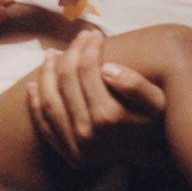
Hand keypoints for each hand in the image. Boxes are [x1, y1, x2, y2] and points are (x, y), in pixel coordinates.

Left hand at [21, 29, 164, 168]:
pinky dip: (34, 104)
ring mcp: (75, 147)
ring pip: (49, 101)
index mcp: (108, 116)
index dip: (89, 47)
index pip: (87, 70)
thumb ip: (136, 85)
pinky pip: (44, 126)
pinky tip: (33, 84)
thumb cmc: (156, 122)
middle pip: (66, 82)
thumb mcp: (158, 102)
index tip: (95, 33)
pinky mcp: (69, 155)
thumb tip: (107, 68)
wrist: (154, 157)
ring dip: (46, 73)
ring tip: (51, 55)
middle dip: (70, 53)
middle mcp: (87, 134)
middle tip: (77, 38)